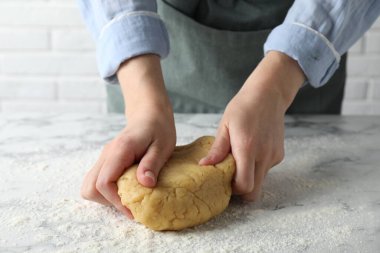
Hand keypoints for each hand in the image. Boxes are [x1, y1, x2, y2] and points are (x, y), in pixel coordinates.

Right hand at [80, 55, 175, 216]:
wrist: (149, 114)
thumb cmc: (158, 128)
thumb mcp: (162, 146)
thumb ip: (152, 164)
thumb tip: (145, 184)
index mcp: (119, 150)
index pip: (104, 183)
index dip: (117, 201)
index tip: (133, 209)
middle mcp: (106, 154)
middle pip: (90, 187)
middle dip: (108, 201)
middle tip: (129, 203)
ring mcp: (104, 158)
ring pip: (89, 186)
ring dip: (105, 198)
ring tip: (127, 197)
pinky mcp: (106, 161)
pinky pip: (97, 180)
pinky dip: (107, 191)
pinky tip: (125, 188)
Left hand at [200, 51, 304, 201]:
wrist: (268, 94)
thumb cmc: (243, 107)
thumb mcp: (225, 125)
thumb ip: (218, 149)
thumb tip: (204, 165)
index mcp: (247, 148)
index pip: (244, 185)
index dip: (233, 190)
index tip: (224, 181)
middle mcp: (264, 155)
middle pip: (255, 192)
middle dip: (241, 190)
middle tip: (230, 178)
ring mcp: (273, 156)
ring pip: (261, 181)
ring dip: (249, 177)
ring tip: (239, 160)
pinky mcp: (279, 154)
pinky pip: (266, 170)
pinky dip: (257, 167)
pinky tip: (251, 152)